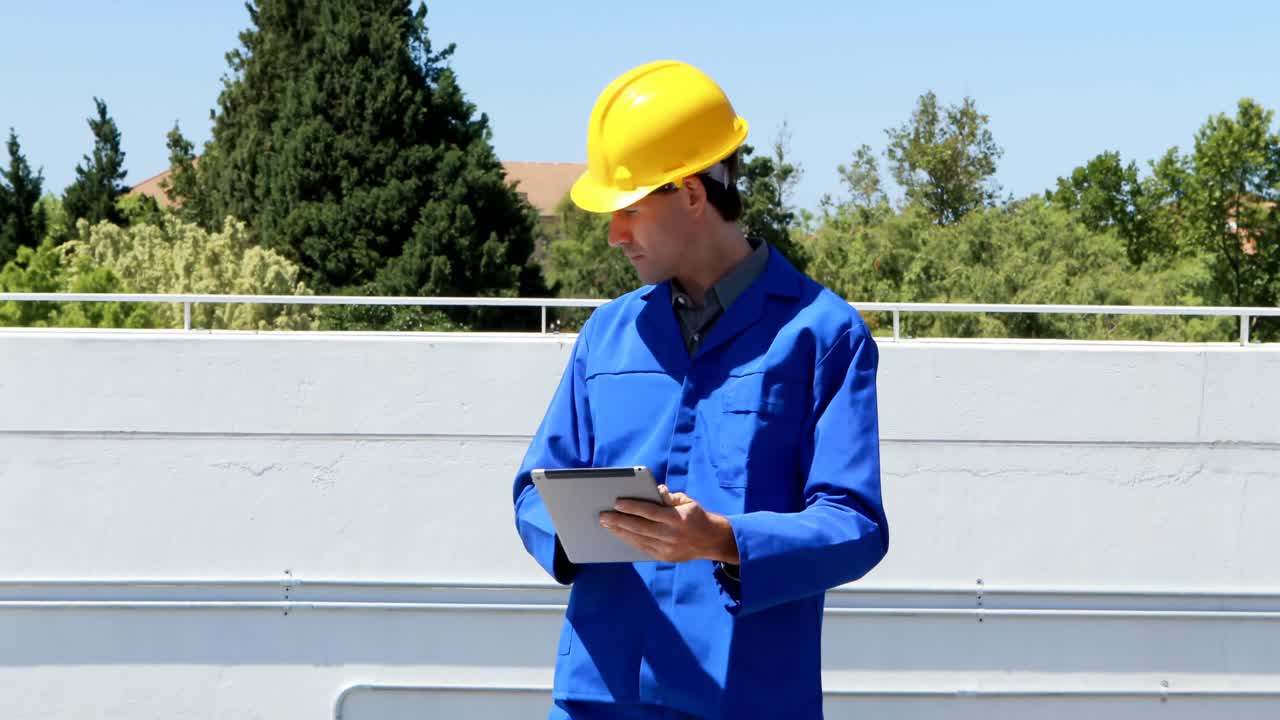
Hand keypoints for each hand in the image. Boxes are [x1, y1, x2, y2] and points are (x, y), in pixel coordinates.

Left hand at [600, 485, 738, 563]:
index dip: (632, 507)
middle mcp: (671, 535)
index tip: (617, 502)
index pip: (650, 512)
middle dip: (619, 521)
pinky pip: (643, 548)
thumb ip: (669, 496)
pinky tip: (619, 534)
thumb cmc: (696, 516)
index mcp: (677, 519)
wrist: (711, 541)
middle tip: (603, 516)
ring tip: (606, 524)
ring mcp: (667, 549)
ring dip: (620, 532)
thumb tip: (655, 490)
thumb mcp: (687, 501)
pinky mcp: (665, 557)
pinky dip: (630, 540)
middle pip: (640, 527)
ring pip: (638, 540)